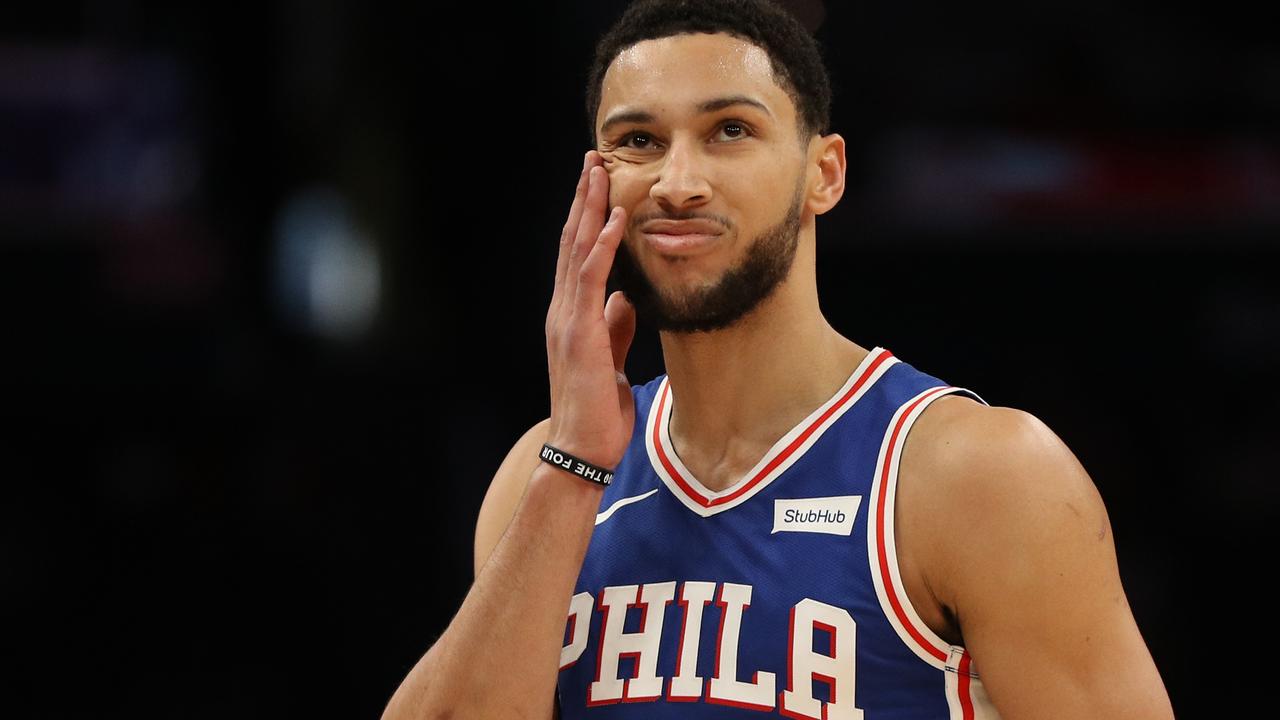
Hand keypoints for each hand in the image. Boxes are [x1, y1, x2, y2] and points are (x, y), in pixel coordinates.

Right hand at [543, 151, 636, 471]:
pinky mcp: (579, 331)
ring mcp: (567, 318)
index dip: (586, 217)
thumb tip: (625, 298)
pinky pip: (590, 279)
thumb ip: (615, 325)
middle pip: (571, 242)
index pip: (576, 255)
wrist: (582, 448)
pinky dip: (602, 246)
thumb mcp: (611, 357)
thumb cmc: (596, 410)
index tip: (597, 184)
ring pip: (576, 251)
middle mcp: (563, 310)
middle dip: (583, 198)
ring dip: (589, 209)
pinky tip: (613, 220)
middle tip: (593, 158)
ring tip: (599, 172)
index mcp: (571, 315)